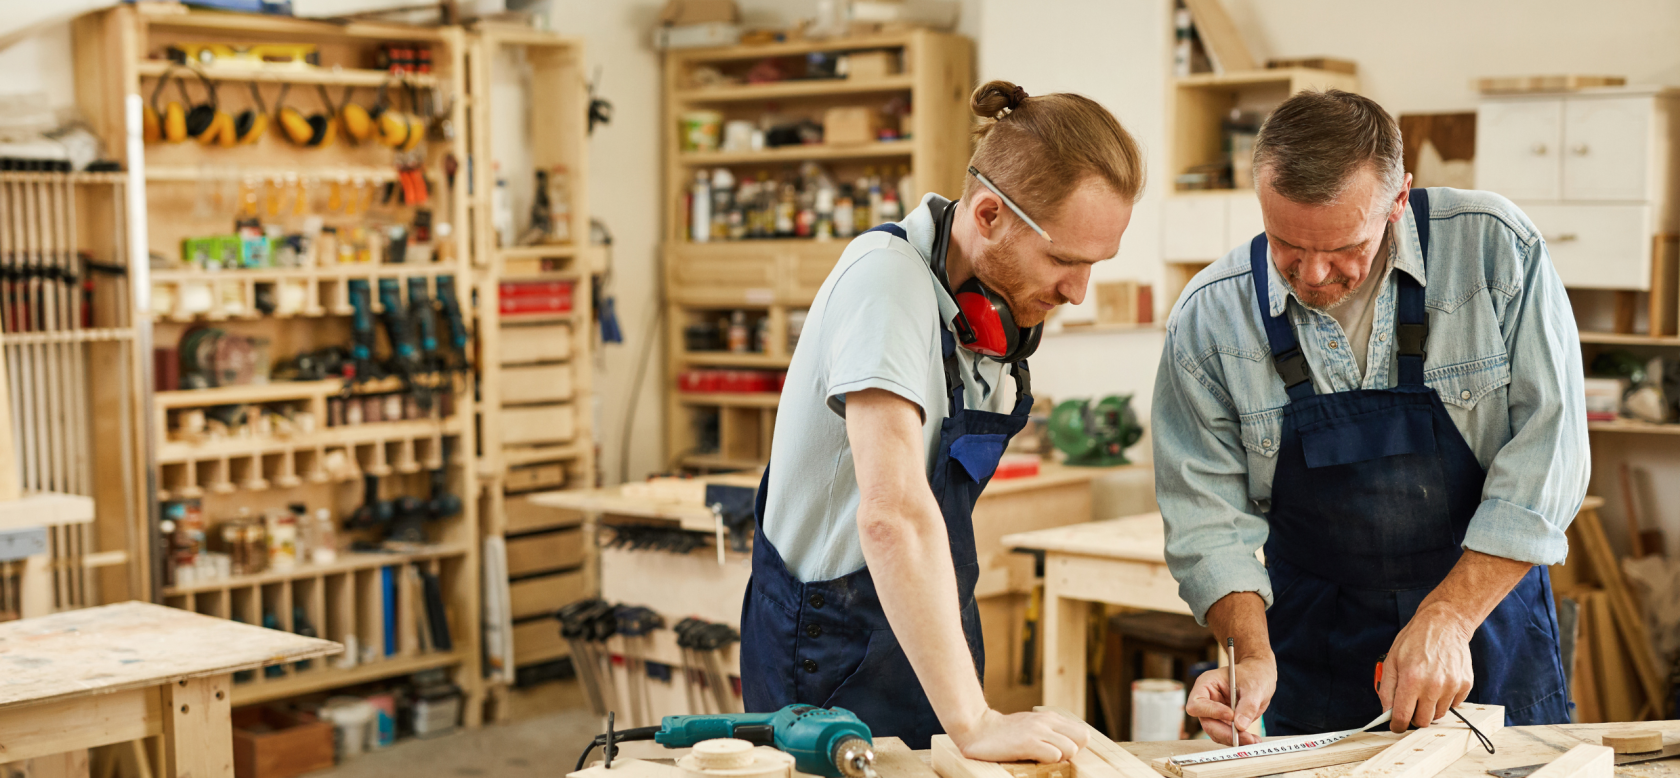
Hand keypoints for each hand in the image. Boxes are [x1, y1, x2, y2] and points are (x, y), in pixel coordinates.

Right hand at [948, 709, 1088, 763]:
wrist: (978, 729)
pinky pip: (1054, 755)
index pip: (1082, 733)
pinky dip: (1047, 761)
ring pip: (1070, 748)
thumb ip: (1050, 731)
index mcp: (1050, 718)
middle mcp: (1046, 721)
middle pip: (1082, 738)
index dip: (1076, 746)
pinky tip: (1032, 759)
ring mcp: (1037, 731)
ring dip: (1059, 758)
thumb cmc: (1006, 733)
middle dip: (1072, 752)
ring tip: (1041, 757)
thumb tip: (1071, 746)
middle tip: (1054, 756)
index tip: (1061, 752)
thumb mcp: (1032, 726)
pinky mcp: (1027, 743)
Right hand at [1186, 654, 1274, 745]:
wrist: (1261, 676)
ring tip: (1252, 740)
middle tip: (1245, 737)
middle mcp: (1208, 700)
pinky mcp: (1225, 722)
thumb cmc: (1254, 674)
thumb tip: (1240, 726)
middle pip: (1207, 723)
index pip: (1198, 703)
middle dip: (1226, 732)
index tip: (1231, 715)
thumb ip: (1247, 706)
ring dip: (1234, 739)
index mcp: (1206, 685)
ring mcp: (1215, 713)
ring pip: (1216, 733)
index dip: (1212, 712)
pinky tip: (1253, 739)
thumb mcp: (1254, 687)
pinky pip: (1227, 735)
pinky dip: (1239, 740)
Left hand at [1379, 604, 1474, 731]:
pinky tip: (1439, 683)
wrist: (1444, 623)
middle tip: (1411, 704)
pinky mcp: (1465, 684)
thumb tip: (1387, 712)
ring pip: (1439, 715)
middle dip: (1414, 717)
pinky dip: (1444, 700)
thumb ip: (1387, 689)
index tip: (1396, 725)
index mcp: (1411, 679)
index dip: (1397, 725)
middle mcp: (1433, 685)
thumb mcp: (1391, 660)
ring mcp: (1452, 686)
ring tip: (1425, 688)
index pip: (1403, 717)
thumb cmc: (1415, 639)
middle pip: (1423, 721)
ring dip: (1430, 708)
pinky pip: (1453, 705)